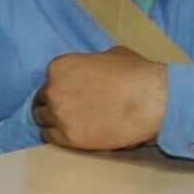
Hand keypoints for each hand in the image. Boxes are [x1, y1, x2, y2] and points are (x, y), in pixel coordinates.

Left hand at [34, 49, 169, 154]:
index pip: (49, 80)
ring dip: (53, 121)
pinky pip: (50, 137)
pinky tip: (71, 135)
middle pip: (41, 101)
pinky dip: (58, 136)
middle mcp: (52, 90)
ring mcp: (58, 114)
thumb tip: (92, 65)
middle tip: (69, 110)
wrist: (153, 101)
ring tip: (70, 124)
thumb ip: (91, 62)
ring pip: (42, 120)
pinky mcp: (67, 136)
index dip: (59, 88)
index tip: (69, 94)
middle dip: (52, 104)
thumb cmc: (137, 74)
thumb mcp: (111, 55)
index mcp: (59, 67)